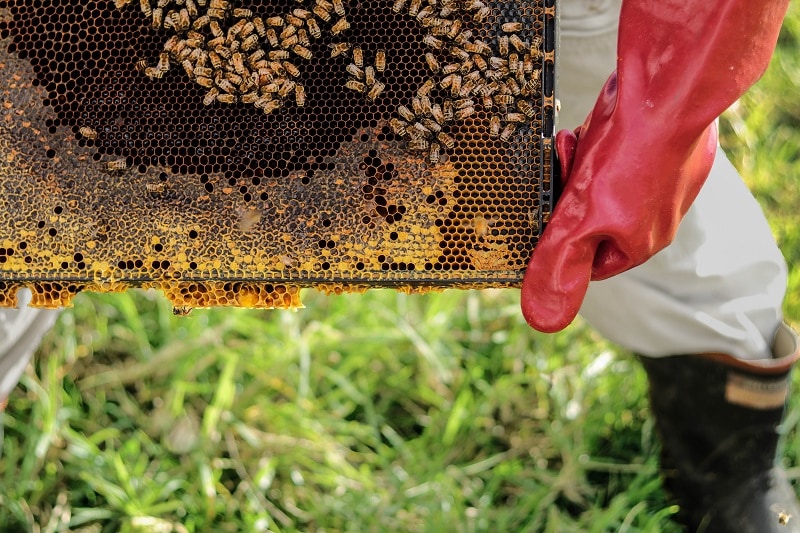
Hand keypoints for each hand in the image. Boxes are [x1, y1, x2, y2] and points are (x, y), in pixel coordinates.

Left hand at [521, 0, 788, 332]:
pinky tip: (595, 129)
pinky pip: (614, 152)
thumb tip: (541, 318)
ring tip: (579, 146)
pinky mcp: (660, 146)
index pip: (586, 262)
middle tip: (562, 169)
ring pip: (598, 183)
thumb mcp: (580, 221)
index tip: (547, 215)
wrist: (668, 92)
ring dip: (579, 165)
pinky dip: (596, 141)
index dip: (559, 239)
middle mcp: (655, 217)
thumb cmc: (627, 161)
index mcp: (640, 244)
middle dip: (568, 195)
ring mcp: (661, 180)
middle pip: (589, 218)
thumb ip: (560, 265)